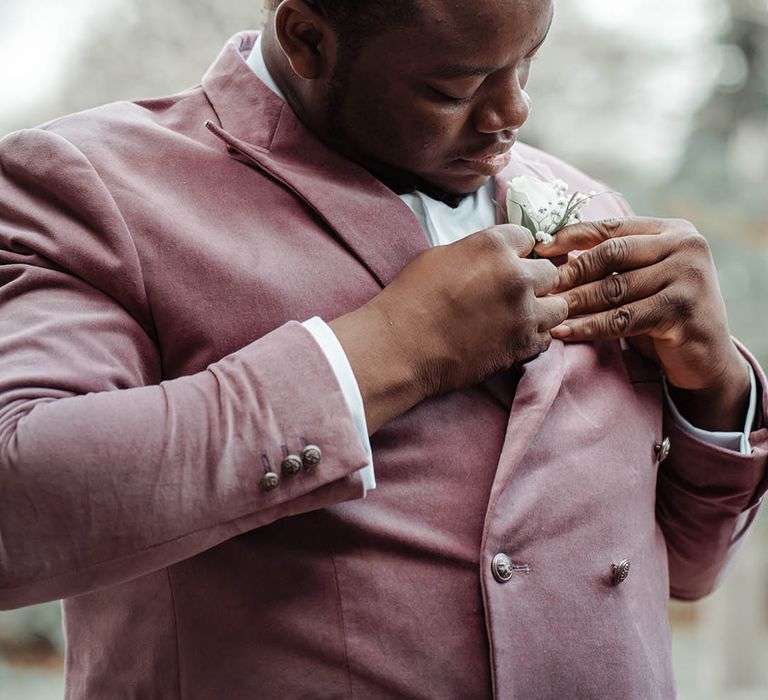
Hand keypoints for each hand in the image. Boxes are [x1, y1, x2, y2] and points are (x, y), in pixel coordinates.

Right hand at [331, 225, 567, 432]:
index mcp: (493, 246)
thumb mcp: (440, 256)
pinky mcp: (522, 346)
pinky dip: (534, 337)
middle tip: (515, 292)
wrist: (400, 346)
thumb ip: (477, 251)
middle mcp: (517, 276)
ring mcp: (524, 314)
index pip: (528, 238)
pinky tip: (513, 336)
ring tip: (519, 316)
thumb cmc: (410, 299)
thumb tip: (493, 257)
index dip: (518, 252)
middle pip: (551, 273)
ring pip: (559, 307)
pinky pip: (546, 338)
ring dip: (542, 309)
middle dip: (536, 281)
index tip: (509, 263)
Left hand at [534, 217, 750, 430]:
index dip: (573, 236)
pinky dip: (588, 326)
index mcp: (673, 230)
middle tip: (541, 286)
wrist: (707, 359)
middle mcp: (685, 246)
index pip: (613, 226)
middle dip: (571, 271)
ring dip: (574, 302)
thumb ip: (614, 263)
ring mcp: (687, 277)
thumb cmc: (664, 316)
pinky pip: (621, 318)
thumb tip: (556, 254)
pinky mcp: (681, 310)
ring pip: (614, 288)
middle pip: (611, 253)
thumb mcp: (643, 279)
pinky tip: (563, 332)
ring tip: (545, 311)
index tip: (541, 249)